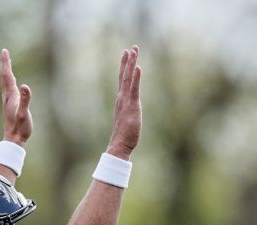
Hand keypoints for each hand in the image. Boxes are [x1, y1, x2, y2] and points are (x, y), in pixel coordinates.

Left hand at [0, 49, 32, 144]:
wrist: (13, 140)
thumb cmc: (20, 128)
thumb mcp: (24, 114)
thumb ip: (25, 101)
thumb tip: (26, 86)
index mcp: (11, 96)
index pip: (7, 76)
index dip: (6, 63)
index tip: (4, 51)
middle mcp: (7, 97)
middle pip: (4, 77)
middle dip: (5, 64)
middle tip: (4, 52)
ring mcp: (8, 101)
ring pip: (6, 82)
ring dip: (6, 71)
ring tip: (7, 63)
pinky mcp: (11, 105)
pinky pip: (9, 89)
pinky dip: (10, 81)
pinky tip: (12, 82)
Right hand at [107, 45, 142, 159]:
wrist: (119, 145)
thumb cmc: (124, 136)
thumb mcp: (127, 120)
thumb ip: (128, 113)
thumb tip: (130, 112)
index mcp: (121, 100)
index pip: (122, 80)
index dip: (124, 66)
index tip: (126, 54)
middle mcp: (122, 98)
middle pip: (124, 75)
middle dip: (128, 61)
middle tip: (131, 47)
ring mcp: (126, 101)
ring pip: (128, 78)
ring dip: (131, 64)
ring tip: (133, 51)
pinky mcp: (132, 106)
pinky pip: (133, 89)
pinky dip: (135, 77)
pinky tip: (137, 67)